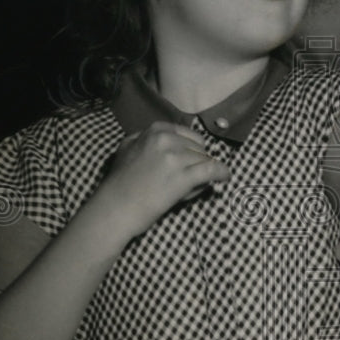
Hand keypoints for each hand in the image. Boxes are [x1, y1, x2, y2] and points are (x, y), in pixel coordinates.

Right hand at [96, 121, 229, 238]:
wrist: (114, 209)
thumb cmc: (120, 183)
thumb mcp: (129, 148)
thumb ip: (148, 139)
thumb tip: (174, 140)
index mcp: (155, 130)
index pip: (188, 136)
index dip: (192, 150)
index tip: (191, 161)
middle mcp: (165, 139)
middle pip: (199, 148)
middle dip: (195, 162)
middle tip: (182, 178)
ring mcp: (174, 157)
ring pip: (204, 160)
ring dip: (201, 173)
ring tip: (185, 187)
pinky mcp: (182, 177)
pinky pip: (212, 170)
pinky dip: (222, 173)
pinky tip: (225, 177)